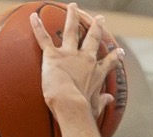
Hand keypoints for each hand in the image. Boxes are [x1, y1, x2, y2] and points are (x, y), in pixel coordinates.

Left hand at [31, 3, 123, 119]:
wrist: (71, 105)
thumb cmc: (83, 111)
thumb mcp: (96, 107)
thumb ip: (102, 102)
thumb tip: (109, 101)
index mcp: (96, 73)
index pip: (109, 62)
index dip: (114, 56)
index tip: (119, 51)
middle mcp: (86, 59)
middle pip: (92, 38)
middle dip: (96, 27)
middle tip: (99, 19)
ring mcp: (70, 54)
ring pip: (72, 30)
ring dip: (72, 17)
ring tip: (73, 7)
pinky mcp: (53, 55)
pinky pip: (44, 38)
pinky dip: (37, 27)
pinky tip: (33, 16)